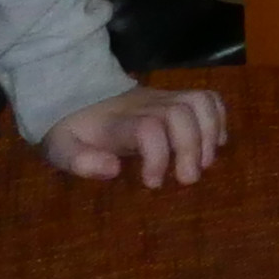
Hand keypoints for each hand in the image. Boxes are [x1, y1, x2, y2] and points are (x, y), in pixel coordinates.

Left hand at [45, 82, 230, 185]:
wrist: (76, 95)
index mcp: (117, 122)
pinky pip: (207, 98)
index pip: (149, 127)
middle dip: (191, 147)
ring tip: (205, 162)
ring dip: (210, 133)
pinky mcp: (175, 97)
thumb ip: (80, 161)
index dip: (159, 156)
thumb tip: (114, 169)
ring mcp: (164, 98)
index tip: (152, 183)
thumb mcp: (60, 149)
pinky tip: (215, 143)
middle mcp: (146, 105)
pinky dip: (218, 119)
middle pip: (181, 113)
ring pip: (199, 101)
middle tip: (187, 179)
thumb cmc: (72, 131)